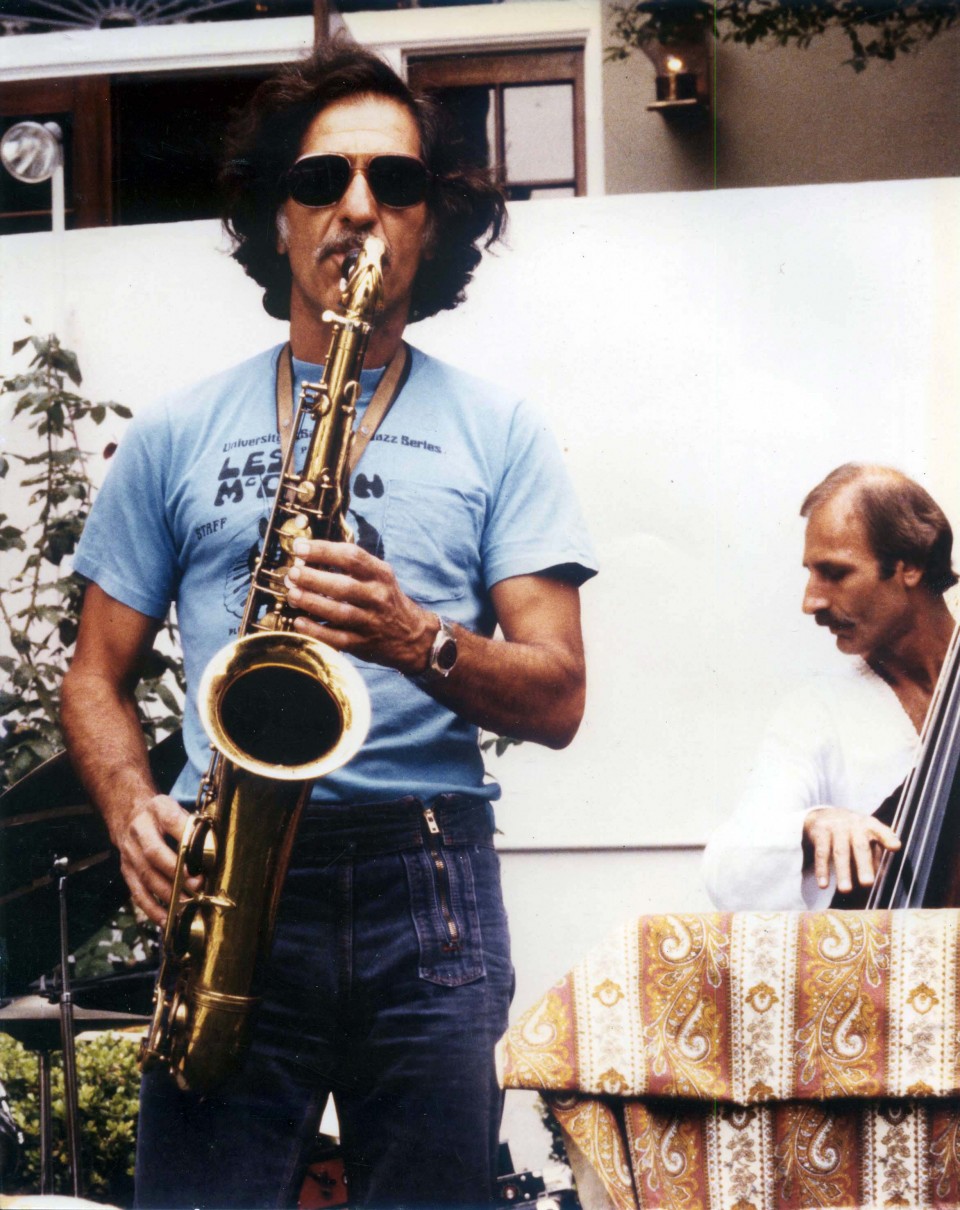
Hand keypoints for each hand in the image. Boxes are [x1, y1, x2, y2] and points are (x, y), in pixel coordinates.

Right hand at [111, 793, 192, 925]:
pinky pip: (138, 893)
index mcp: (158, 809)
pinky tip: (167, 920)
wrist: (128, 813)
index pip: (172, 821)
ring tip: (187, 904)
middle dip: (176, 872)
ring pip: (147, 877)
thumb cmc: (161, 815)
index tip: (201, 857)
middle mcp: (140, 830)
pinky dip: (152, 909)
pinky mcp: (126, 871)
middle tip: (197, 885)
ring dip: (168, 894)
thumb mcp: (177, 808)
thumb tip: (214, 848)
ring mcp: (130, 852)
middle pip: (155, 853)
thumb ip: (193, 825)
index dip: (186, 839)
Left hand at [283, 537, 434, 673]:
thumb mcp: (379, 576)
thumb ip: (353, 564)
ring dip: (311, 602)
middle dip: (313, 578)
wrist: (412, 636)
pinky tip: (299, 622)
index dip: (323, 551)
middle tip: (293, 573)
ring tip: (292, 594)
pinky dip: (315, 631)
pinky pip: (336, 638)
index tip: (300, 548)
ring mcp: (371, 622)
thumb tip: (310, 554)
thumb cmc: (386, 600)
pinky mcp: (362, 643)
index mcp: (381, 575)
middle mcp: (378, 597)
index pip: (351, 557)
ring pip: (339, 612)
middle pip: (343, 586)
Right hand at [803, 805, 900, 893]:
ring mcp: (836, 827)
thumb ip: (875, 854)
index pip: (881, 831)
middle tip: (867, 883)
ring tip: (845, 890)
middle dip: (864, 865)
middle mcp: (854, 824)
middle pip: (860, 846)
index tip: (895, 847)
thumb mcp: (866, 836)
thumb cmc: (852, 831)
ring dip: (842, 871)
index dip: (888, 838)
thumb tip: (881, 877)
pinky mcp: (820, 832)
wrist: (824, 814)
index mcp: (869, 825)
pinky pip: (821, 853)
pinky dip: (821, 869)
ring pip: (840, 851)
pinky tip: (823, 885)